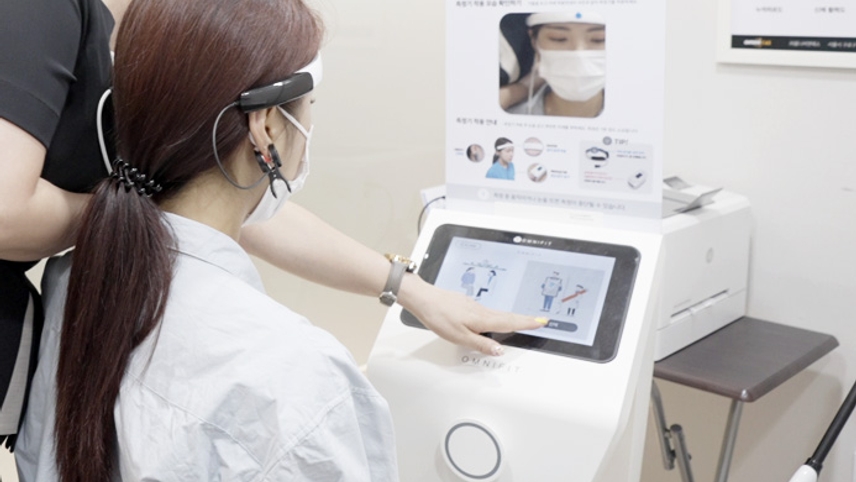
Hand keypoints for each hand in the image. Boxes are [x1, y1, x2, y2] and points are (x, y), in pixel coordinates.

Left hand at [398, 274, 547, 356]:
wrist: (424, 299)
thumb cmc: (438, 316)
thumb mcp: (459, 337)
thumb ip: (481, 344)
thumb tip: (499, 350)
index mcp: (481, 319)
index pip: (509, 322)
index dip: (526, 323)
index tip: (541, 322)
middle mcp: (480, 310)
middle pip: (507, 316)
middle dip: (524, 319)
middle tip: (539, 320)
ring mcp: (474, 305)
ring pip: (497, 313)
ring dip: (512, 317)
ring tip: (523, 320)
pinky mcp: (466, 303)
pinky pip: (487, 310)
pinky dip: (498, 314)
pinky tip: (494, 317)